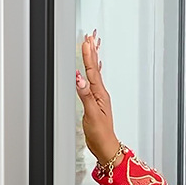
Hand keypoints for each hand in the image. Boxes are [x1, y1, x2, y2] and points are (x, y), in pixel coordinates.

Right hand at [76, 31, 120, 164]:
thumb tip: (80, 79)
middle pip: (95, 68)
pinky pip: (93, 82)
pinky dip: (91, 73)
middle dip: (92, 52)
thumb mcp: (91, 115)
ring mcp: (98, 98)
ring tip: (91, 46)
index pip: (92, 71)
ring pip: (94, 73)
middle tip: (90, 37)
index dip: (89, 55)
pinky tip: (91, 71)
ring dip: (92, 59)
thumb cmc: (100, 134)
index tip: (86, 41)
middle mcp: (100, 94)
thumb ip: (86, 96)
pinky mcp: (94, 103)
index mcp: (100, 95)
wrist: (105, 147)